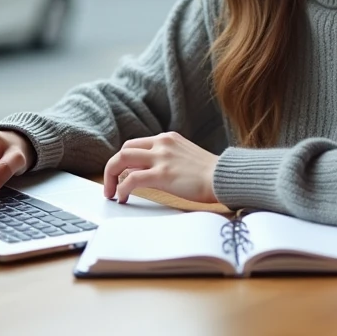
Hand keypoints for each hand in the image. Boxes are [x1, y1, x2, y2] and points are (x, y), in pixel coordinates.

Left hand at [102, 131, 219, 204]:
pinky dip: (121, 189)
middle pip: (124, 150)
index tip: (120, 174)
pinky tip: (122, 197)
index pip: (135, 144)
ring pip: (121, 160)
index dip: (123, 160)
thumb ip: (168, 159)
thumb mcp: (186, 156)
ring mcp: (161, 158)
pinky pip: (131, 179)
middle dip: (113, 168)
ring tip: (112, 192)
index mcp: (167, 138)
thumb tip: (148, 173)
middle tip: (110, 184)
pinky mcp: (162, 174)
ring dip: (111, 177)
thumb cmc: (211, 174)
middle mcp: (161, 143)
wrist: (225, 177)